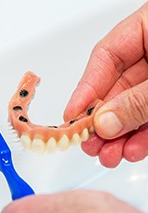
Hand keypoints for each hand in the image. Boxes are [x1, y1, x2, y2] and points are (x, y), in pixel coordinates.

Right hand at [64, 2, 147, 167]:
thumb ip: (138, 99)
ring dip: (118, 135)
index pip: (104, 58)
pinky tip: (130, 150)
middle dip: (100, 121)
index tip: (71, 115)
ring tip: (106, 154)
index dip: (85, 89)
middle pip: (114, 89)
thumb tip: (105, 122)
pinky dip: (140, 136)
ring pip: (131, 108)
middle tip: (87, 141)